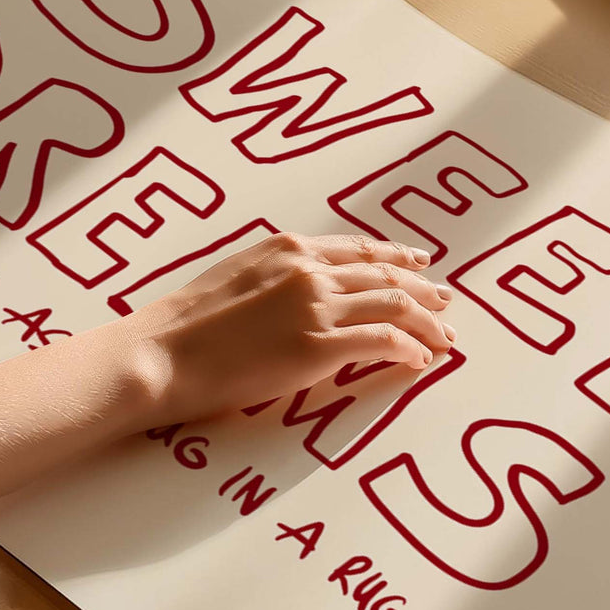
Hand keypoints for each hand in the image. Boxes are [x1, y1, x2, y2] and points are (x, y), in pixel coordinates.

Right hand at [114, 232, 456, 424]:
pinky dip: (410, 350)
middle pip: (386, 274)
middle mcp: (308, 270)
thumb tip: (298, 292)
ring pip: (396, 305)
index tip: (419, 264)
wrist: (162, 354)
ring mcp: (316, 307)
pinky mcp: (320, 347)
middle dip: (424, 289)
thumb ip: (274, 276)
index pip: (358, 248)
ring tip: (444, 338)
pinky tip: (418, 361)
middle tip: (447, 302)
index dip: (395, 256)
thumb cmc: (184, 326)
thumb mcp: (233, 276)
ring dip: (428, 323)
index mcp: (286, 247)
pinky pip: (385, 343)